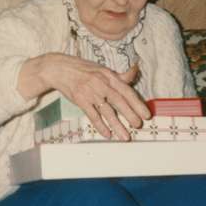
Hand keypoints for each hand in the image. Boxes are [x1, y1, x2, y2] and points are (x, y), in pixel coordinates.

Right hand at [20, 53, 148, 139]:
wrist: (59, 69)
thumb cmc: (83, 69)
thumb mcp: (102, 69)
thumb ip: (120, 76)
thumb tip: (136, 70)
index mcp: (109, 76)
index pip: (127, 90)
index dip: (137, 103)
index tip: (146, 114)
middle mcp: (101, 84)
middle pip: (119, 101)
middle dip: (130, 115)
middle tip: (138, 126)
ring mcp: (90, 92)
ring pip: (107, 112)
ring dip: (117, 125)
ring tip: (125, 136)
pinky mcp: (80, 100)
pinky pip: (92, 115)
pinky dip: (100, 126)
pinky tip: (107, 134)